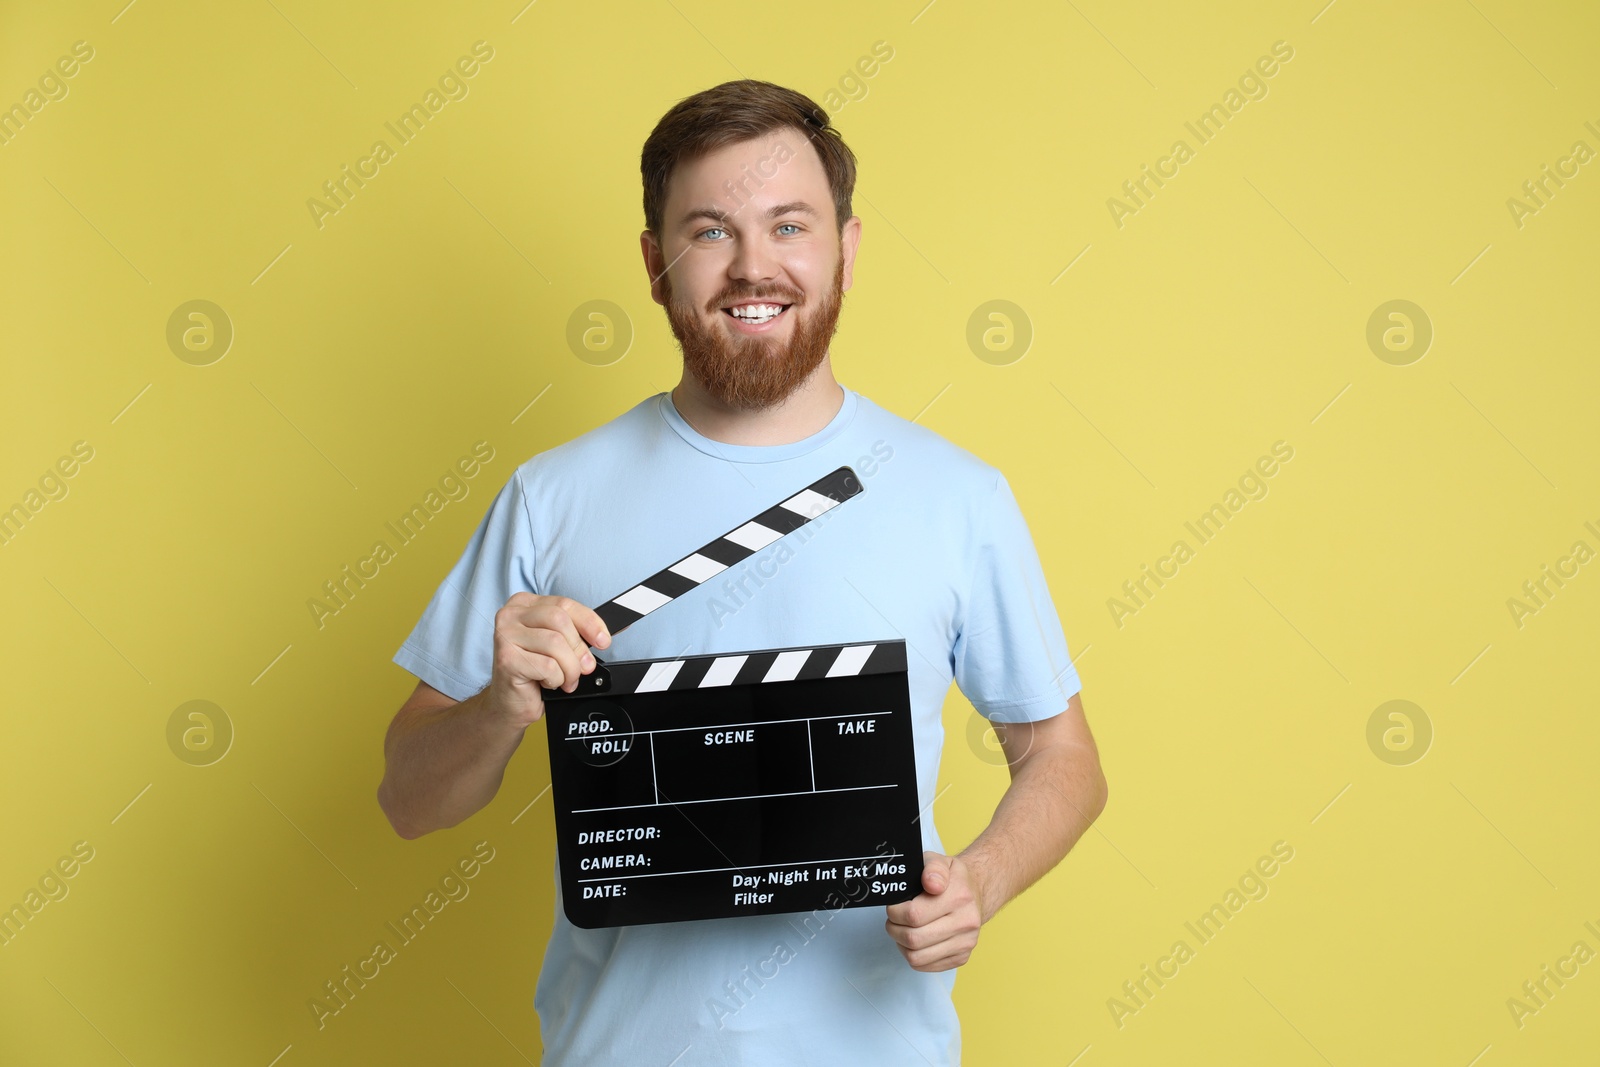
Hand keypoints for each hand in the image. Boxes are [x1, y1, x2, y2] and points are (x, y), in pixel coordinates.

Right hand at [488, 593, 611, 726]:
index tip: (603, 640)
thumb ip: (574, 634)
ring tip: (564, 679)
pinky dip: (556, 679)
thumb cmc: (534, 673)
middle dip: (579, 649)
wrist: (510, 703)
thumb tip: (601, 637)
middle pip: (560, 620)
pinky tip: (547, 683)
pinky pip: (548, 666)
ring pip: (556, 643)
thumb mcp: (557, 646)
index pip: (564, 604)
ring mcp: (505, 635)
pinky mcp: (506, 658)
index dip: (589, 622)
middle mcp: (510, 615)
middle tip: (584, 668)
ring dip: (569, 668)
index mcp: (524, 604)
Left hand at [884, 852, 984, 971]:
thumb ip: (933, 868)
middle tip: (893, 920)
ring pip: (917, 957)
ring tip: (902, 930)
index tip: (894, 906)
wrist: (976, 893)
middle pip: (914, 939)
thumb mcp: (940, 862)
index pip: (914, 915)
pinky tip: (915, 941)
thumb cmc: (952, 878)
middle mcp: (966, 922)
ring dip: (901, 944)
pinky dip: (913, 955)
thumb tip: (931, 883)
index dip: (895, 912)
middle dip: (894, 929)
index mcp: (959, 896)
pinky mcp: (961, 958)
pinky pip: (925, 966)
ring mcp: (966, 943)